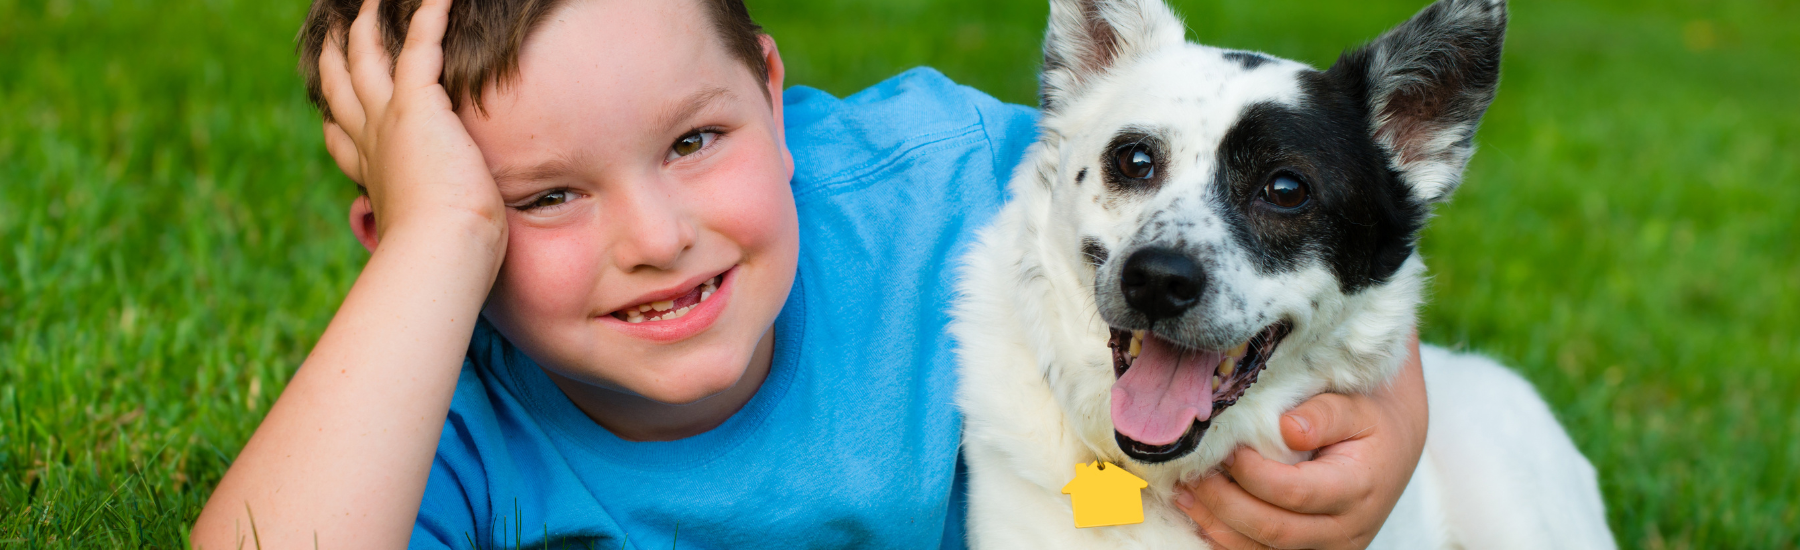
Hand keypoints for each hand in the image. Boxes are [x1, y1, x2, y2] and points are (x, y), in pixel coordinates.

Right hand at [319, 0, 504, 244]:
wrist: (441, 251)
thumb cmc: (445, 260)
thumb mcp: (425, 245)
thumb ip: (422, 239)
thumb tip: (439, 269)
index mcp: (374, 178)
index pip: (345, 143)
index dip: (336, 122)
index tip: (332, 114)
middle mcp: (372, 145)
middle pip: (342, 91)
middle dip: (336, 60)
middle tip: (333, 36)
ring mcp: (388, 121)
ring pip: (367, 59)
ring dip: (368, 28)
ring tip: (372, 4)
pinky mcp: (417, 104)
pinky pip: (421, 46)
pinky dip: (430, 18)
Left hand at [1175, 332, 1427, 549]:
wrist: (1390, 453)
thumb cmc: (1368, 424)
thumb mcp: (1356, 407)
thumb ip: (1324, 414)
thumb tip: (1287, 428)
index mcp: (1358, 488)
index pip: (1296, 492)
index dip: (1253, 474)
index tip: (1228, 448)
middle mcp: (1345, 530)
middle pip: (1274, 528)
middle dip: (1224, 502)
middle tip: (1193, 473)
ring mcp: (1327, 549)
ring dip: (1217, 524)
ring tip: (1185, 493)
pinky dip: (1225, 538)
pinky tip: (1200, 513)